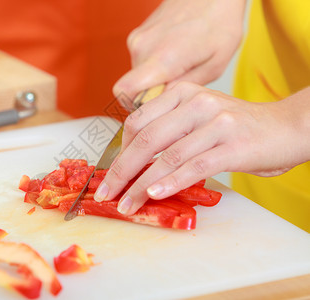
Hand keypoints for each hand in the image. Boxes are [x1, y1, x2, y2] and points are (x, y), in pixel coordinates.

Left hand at [94, 82, 309, 214]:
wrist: (286, 127)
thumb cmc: (235, 127)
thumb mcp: (198, 116)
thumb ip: (168, 130)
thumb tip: (132, 161)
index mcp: (181, 93)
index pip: (138, 122)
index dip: (119, 151)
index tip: (109, 174)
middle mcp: (196, 103)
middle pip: (146, 139)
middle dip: (121, 171)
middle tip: (106, 193)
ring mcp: (215, 123)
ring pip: (167, 156)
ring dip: (141, 185)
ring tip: (127, 204)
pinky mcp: (232, 145)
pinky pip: (193, 166)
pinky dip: (171, 182)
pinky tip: (155, 195)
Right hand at [113, 0, 245, 106]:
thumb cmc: (218, 23)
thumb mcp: (214, 64)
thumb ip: (185, 87)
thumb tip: (163, 103)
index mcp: (162, 58)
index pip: (125, 92)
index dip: (135, 107)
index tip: (154, 108)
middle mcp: (143, 48)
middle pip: (132, 88)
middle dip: (152, 93)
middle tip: (178, 85)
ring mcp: (137, 40)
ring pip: (137, 75)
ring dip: (155, 78)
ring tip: (180, 66)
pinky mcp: (137, 36)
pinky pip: (140, 62)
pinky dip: (154, 65)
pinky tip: (174, 54)